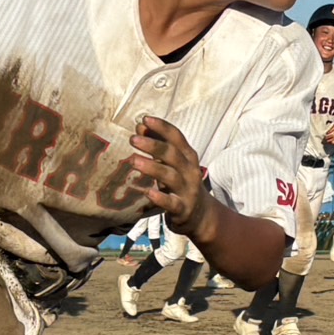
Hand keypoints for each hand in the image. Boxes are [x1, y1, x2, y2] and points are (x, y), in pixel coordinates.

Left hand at [129, 116, 208, 235]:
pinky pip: (172, 203)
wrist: (200, 214)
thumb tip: (140, 126)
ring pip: (171, 177)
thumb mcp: (172, 163)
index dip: (162, 128)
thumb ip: (157, 144)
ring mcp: (188, 191)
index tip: (145, 119)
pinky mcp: (183, 209)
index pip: (177, 138)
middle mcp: (190, 171)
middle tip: (133, 139)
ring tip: (133, 161)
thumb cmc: (181, 182)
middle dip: (153, 145)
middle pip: (173, 155)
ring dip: (152, 168)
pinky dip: (160, 198)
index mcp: (188, 156)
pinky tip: (147, 192)